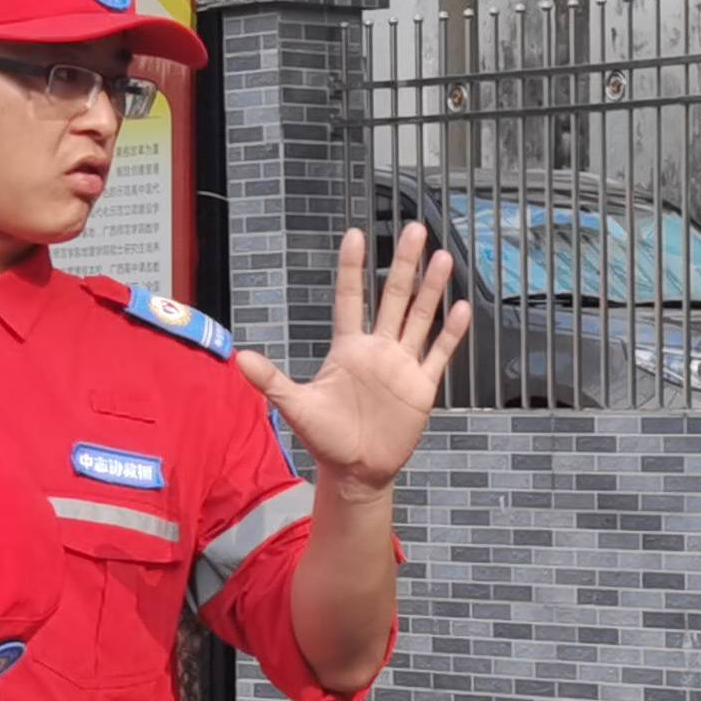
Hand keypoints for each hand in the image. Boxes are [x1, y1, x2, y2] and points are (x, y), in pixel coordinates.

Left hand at [233, 224, 471, 501]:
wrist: (356, 471)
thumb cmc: (324, 438)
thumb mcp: (296, 407)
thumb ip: (271, 380)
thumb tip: (238, 357)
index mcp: (347, 348)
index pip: (349, 298)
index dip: (351, 268)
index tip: (355, 234)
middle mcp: (377, 349)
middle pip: (392, 297)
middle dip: (403, 264)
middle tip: (414, 229)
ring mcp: (401, 365)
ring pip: (419, 318)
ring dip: (432, 289)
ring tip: (443, 258)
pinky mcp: (421, 387)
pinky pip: (438, 354)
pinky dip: (451, 333)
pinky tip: (462, 309)